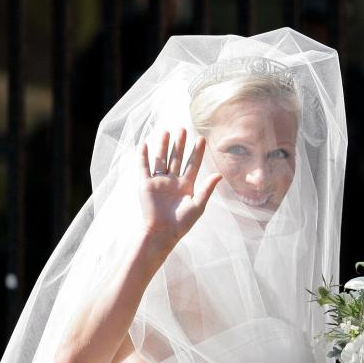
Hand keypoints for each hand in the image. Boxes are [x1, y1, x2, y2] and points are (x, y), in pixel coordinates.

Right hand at [138, 129, 220, 246]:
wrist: (162, 232)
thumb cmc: (181, 223)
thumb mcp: (198, 205)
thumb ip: (207, 189)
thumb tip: (220, 174)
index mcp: (186, 185)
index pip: (192, 164)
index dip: (197, 152)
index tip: (202, 138)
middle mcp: (172, 181)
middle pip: (177, 158)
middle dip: (180, 144)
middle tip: (183, 129)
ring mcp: (159, 182)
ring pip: (161, 159)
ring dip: (163, 146)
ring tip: (167, 132)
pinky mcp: (146, 185)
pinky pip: (144, 167)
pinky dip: (143, 156)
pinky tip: (145, 144)